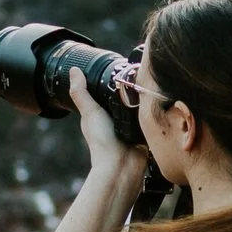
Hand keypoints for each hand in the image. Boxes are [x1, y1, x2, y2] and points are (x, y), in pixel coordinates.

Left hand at [70, 69, 143, 203]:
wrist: (123, 165)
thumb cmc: (103, 142)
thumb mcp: (90, 113)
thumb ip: (81, 93)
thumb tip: (74, 70)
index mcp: (101, 113)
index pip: (106, 91)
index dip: (111, 79)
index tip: (118, 65)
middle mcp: (115, 118)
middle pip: (124, 97)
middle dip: (130, 87)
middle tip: (138, 72)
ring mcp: (130, 125)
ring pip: (138, 105)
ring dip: (143, 98)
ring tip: (150, 84)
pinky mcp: (143, 131)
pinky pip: (149, 116)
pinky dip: (152, 110)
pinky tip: (157, 100)